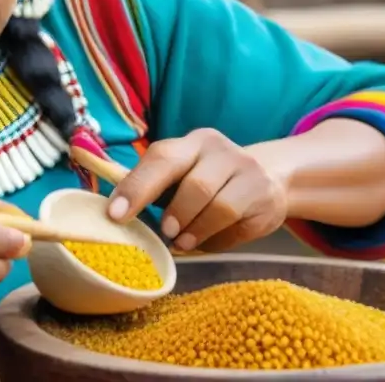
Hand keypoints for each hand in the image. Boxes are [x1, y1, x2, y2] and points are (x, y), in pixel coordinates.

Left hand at [107, 129, 287, 252]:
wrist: (269, 177)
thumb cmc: (209, 180)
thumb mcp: (182, 173)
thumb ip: (153, 186)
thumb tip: (116, 214)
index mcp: (193, 143)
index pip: (162, 158)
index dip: (137, 187)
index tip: (116, 214)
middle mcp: (221, 151)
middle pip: (196, 185)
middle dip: (176, 213)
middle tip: (165, 232)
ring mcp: (249, 173)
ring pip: (220, 207)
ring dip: (197, 231)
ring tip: (183, 242)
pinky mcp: (266, 199)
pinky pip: (238, 225)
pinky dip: (217, 239)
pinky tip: (208, 239)